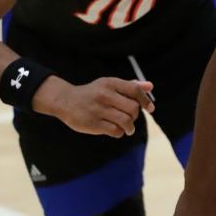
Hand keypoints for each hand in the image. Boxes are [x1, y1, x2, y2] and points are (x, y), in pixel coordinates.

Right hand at [37, 76, 154, 136]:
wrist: (65, 101)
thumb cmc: (93, 93)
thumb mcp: (109, 85)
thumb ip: (130, 86)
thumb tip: (150, 86)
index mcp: (110, 83)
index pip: (135, 90)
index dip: (145, 100)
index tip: (150, 108)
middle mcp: (104, 95)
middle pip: (133, 108)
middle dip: (136, 115)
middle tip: (131, 118)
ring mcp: (98, 109)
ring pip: (126, 121)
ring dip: (130, 127)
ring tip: (128, 128)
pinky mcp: (92, 123)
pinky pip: (116, 131)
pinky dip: (120, 133)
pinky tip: (117, 130)